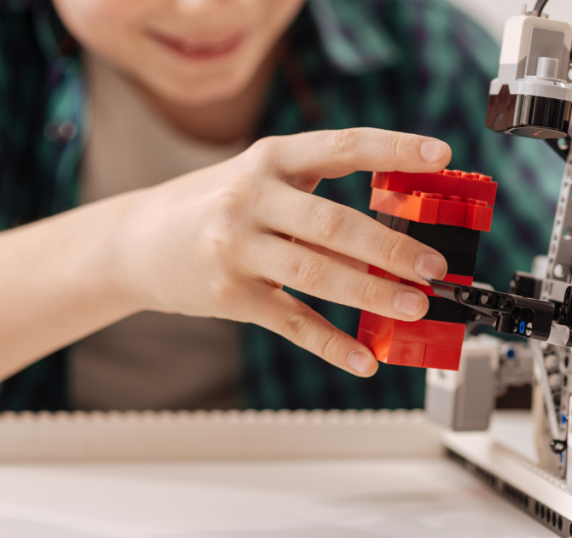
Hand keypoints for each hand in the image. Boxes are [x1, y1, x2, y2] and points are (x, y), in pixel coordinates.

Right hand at [116, 128, 452, 376]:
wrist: (133, 241)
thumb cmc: (212, 206)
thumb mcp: (259, 179)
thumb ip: (317, 194)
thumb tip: (397, 229)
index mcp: (271, 159)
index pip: (342, 146)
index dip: (394, 148)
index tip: (439, 156)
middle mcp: (251, 198)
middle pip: (334, 224)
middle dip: (391, 248)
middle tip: (433, 266)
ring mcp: (236, 248)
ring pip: (317, 274)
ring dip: (373, 293)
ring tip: (414, 306)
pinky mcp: (229, 296)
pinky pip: (290, 322)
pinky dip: (331, 344)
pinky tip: (364, 358)